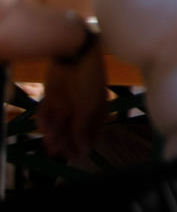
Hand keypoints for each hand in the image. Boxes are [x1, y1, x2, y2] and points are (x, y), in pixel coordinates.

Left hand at [37, 44, 106, 163]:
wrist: (74, 55)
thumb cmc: (90, 79)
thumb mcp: (89, 106)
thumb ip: (84, 128)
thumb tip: (86, 149)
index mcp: (97, 109)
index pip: (91, 132)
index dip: (84, 144)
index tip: (77, 156)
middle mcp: (82, 108)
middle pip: (73, 130)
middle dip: (67, 142)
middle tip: (60, 153)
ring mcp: (67, 102)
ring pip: (59, 124)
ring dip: (54, 135)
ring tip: (50, 143)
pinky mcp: (52, 97)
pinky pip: (47, 113)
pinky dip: (44, 122)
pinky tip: (44, 129)